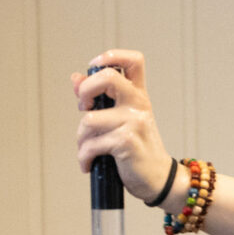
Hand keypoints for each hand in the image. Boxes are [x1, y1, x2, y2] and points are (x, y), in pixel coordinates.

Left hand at [72, 51, 177, 204]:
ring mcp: (134, 122)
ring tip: (87, 150)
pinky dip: (84, 156)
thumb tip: (75, 78)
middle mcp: (138, 104)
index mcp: (138, 95)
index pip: (133, 60)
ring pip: (89, 119)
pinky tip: (88, 163)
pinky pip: (91, 144)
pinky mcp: (127, 142)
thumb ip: (97, 98)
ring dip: (81, 139)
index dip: (111, 56)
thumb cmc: (137, 149)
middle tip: (84, 108)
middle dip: (84, 92)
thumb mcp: (120, 119)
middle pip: (107, 77)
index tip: (95, 68)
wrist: (158, 178)